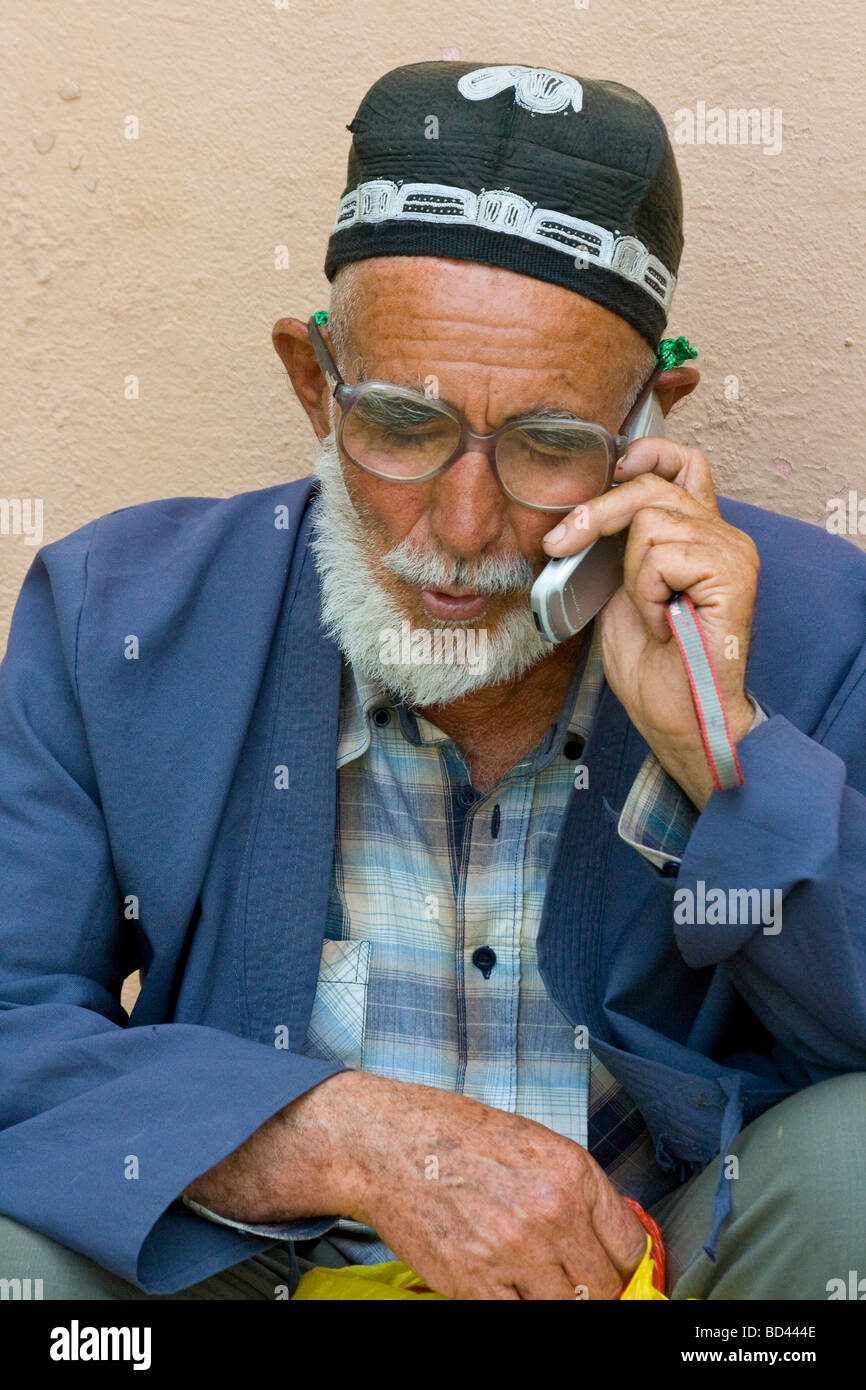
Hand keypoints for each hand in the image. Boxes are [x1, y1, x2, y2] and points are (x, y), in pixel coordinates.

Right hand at [332, 1072, 645, 1299]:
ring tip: (535, 1278)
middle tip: (571, 1277)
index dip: (623, 1264)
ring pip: (568, 1308)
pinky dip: (517, 1304)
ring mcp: (515, 1253)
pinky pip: (521, 1315)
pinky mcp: (478, 1284)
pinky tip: (505, 1283)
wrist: (389, 1145)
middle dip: (595, 1288)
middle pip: (605, 1287)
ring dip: (557, 1299)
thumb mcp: (532, 1143)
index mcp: (571, 1172)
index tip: (614, 1268)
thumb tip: (605, 1235)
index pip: (629, 1246)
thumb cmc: (455, 1136)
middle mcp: (551, 1214)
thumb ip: (574, 1190)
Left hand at [541, 438, 759, 807]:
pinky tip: (665, 624)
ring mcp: (732, 552)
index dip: (646, 454)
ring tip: (652, 614)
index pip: (683, 462)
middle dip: (596, 513)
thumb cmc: (655, 667)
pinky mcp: (732, 574)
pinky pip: (664, 556)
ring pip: (652, 522)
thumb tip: (575, 518)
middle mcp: (722, 535)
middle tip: (560, 546)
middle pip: (651, 484)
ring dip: (632, 574)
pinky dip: (649, 593)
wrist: (681, 719)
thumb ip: (615, 550)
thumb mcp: (620, 594)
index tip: (609, 472)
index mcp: (698, 535)